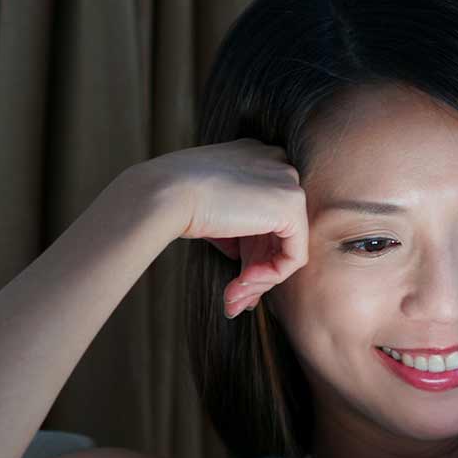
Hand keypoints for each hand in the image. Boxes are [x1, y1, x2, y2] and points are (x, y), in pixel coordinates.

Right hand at [129, 138, 308, 317]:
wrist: (164, 195)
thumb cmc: (175, 205)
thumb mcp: (213, 218)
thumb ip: (236, 235)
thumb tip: (248, 269)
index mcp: (256, 158)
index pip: (267, 215)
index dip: (251, 253)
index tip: (233, 280)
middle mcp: (276, 163)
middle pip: (279, 232)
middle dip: (257, 271)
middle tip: (232, 299)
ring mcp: (287, 181)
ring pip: (287, 246)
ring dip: (259, 280)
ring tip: (231, 298)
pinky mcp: (292, 204)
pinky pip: (293, 255)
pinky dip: (270, 277)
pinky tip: (241, 283)